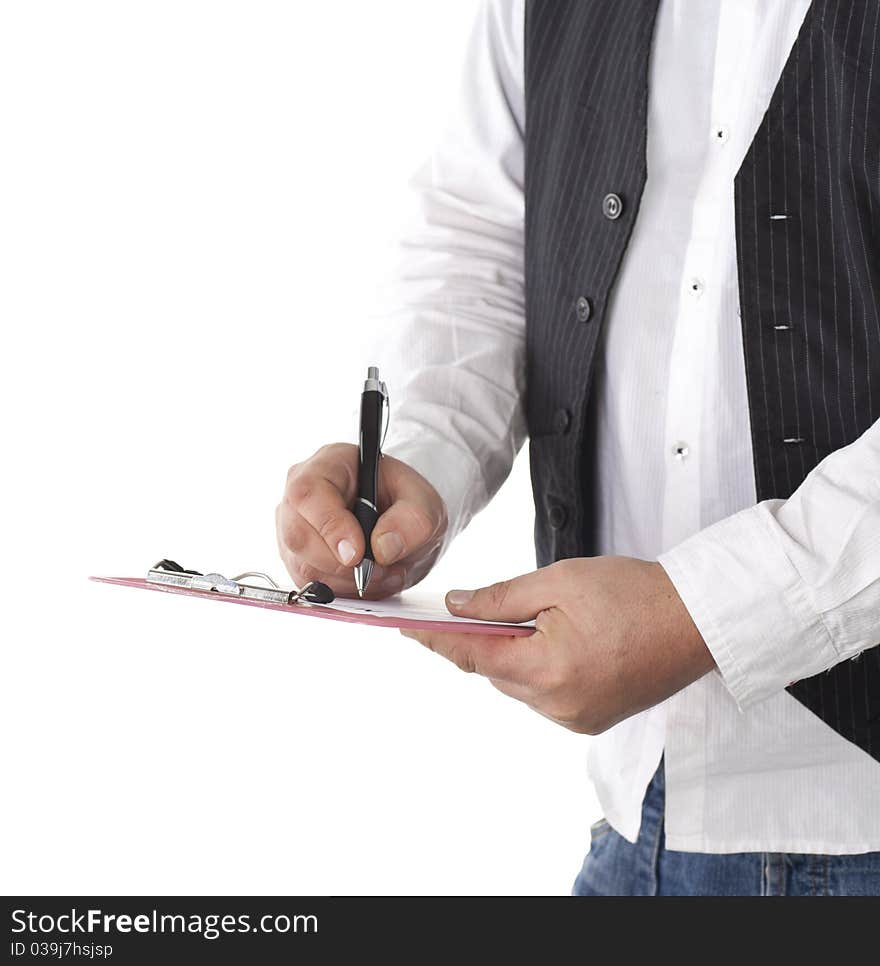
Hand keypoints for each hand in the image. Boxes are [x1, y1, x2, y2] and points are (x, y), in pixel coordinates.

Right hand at [276, 442, 447, 598]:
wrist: (402, 522)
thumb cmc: (406, 501)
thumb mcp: (425, 503)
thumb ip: (413, 519)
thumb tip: (383, 547)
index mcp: (327, 465)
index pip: (308, 494)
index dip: (330, 527)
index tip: (357, 553)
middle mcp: (301, 496)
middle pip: (298, 536)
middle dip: (343, 564)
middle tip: (381, 566)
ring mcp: (293, 530)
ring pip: (305, 568)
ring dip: (350, 581)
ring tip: (385, 569)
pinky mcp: (298, 561)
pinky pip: (312, 588)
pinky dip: (347, 591)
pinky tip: (370, 578)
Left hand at [400, 556, 714, 733]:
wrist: (697, 619)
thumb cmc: (633, 592)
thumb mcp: (559, 581)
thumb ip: (501, 599)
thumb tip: (457, 606)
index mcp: (547, 671)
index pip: (473, 657)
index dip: (437, 640)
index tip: (408, 629)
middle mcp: (558, 706)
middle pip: (496, 672)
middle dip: (484, 641)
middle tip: (475, 608)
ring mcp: (577, 718)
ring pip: (520, 684)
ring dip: (515, 654)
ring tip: (539, 620)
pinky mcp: (592, 718)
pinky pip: (546, 694)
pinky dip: (540, 668)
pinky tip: (560, 641)